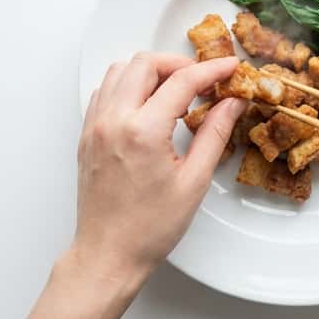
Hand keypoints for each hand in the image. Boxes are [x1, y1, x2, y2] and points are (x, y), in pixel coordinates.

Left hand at [72, 52, 244, 286]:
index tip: (229, 68)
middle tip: (202, 80)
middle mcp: (113, 121)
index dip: (211, 70)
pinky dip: (127, 87)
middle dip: (178, 63)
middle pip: (145, 63)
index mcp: (143, 131)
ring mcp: (95, 127)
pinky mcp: (87, 136)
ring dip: (149, 72)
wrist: (109, 255)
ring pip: (120, 71)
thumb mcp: (193, 181)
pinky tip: (146, 105)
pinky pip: (105, 92)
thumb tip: (231, 103)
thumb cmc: (149, 228)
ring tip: (174, 92)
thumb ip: (214, 134)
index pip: (182, 81)